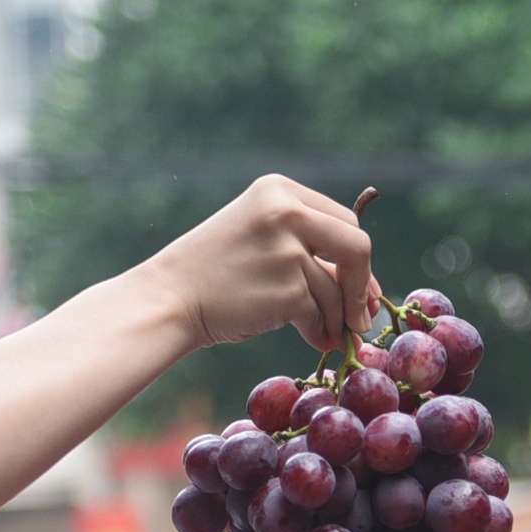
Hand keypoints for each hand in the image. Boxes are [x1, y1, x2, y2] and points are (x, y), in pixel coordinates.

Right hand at [148, 176, 377, 356]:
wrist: (167, 300)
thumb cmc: (210, 274)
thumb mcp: (257, 237)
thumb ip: (304, 244)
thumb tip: (363, 283)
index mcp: (279, 191)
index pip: (344, 219)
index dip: (356, 256)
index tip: (358, 284)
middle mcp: (286, 212)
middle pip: (357, 245)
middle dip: (361, 285)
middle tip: (360, 314)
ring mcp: (287, 251)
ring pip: (335, 289)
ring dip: (336, 317)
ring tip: (331, 334)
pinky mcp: (285, 290)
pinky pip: (319, 314)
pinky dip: (320, 332)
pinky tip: (316, 340)